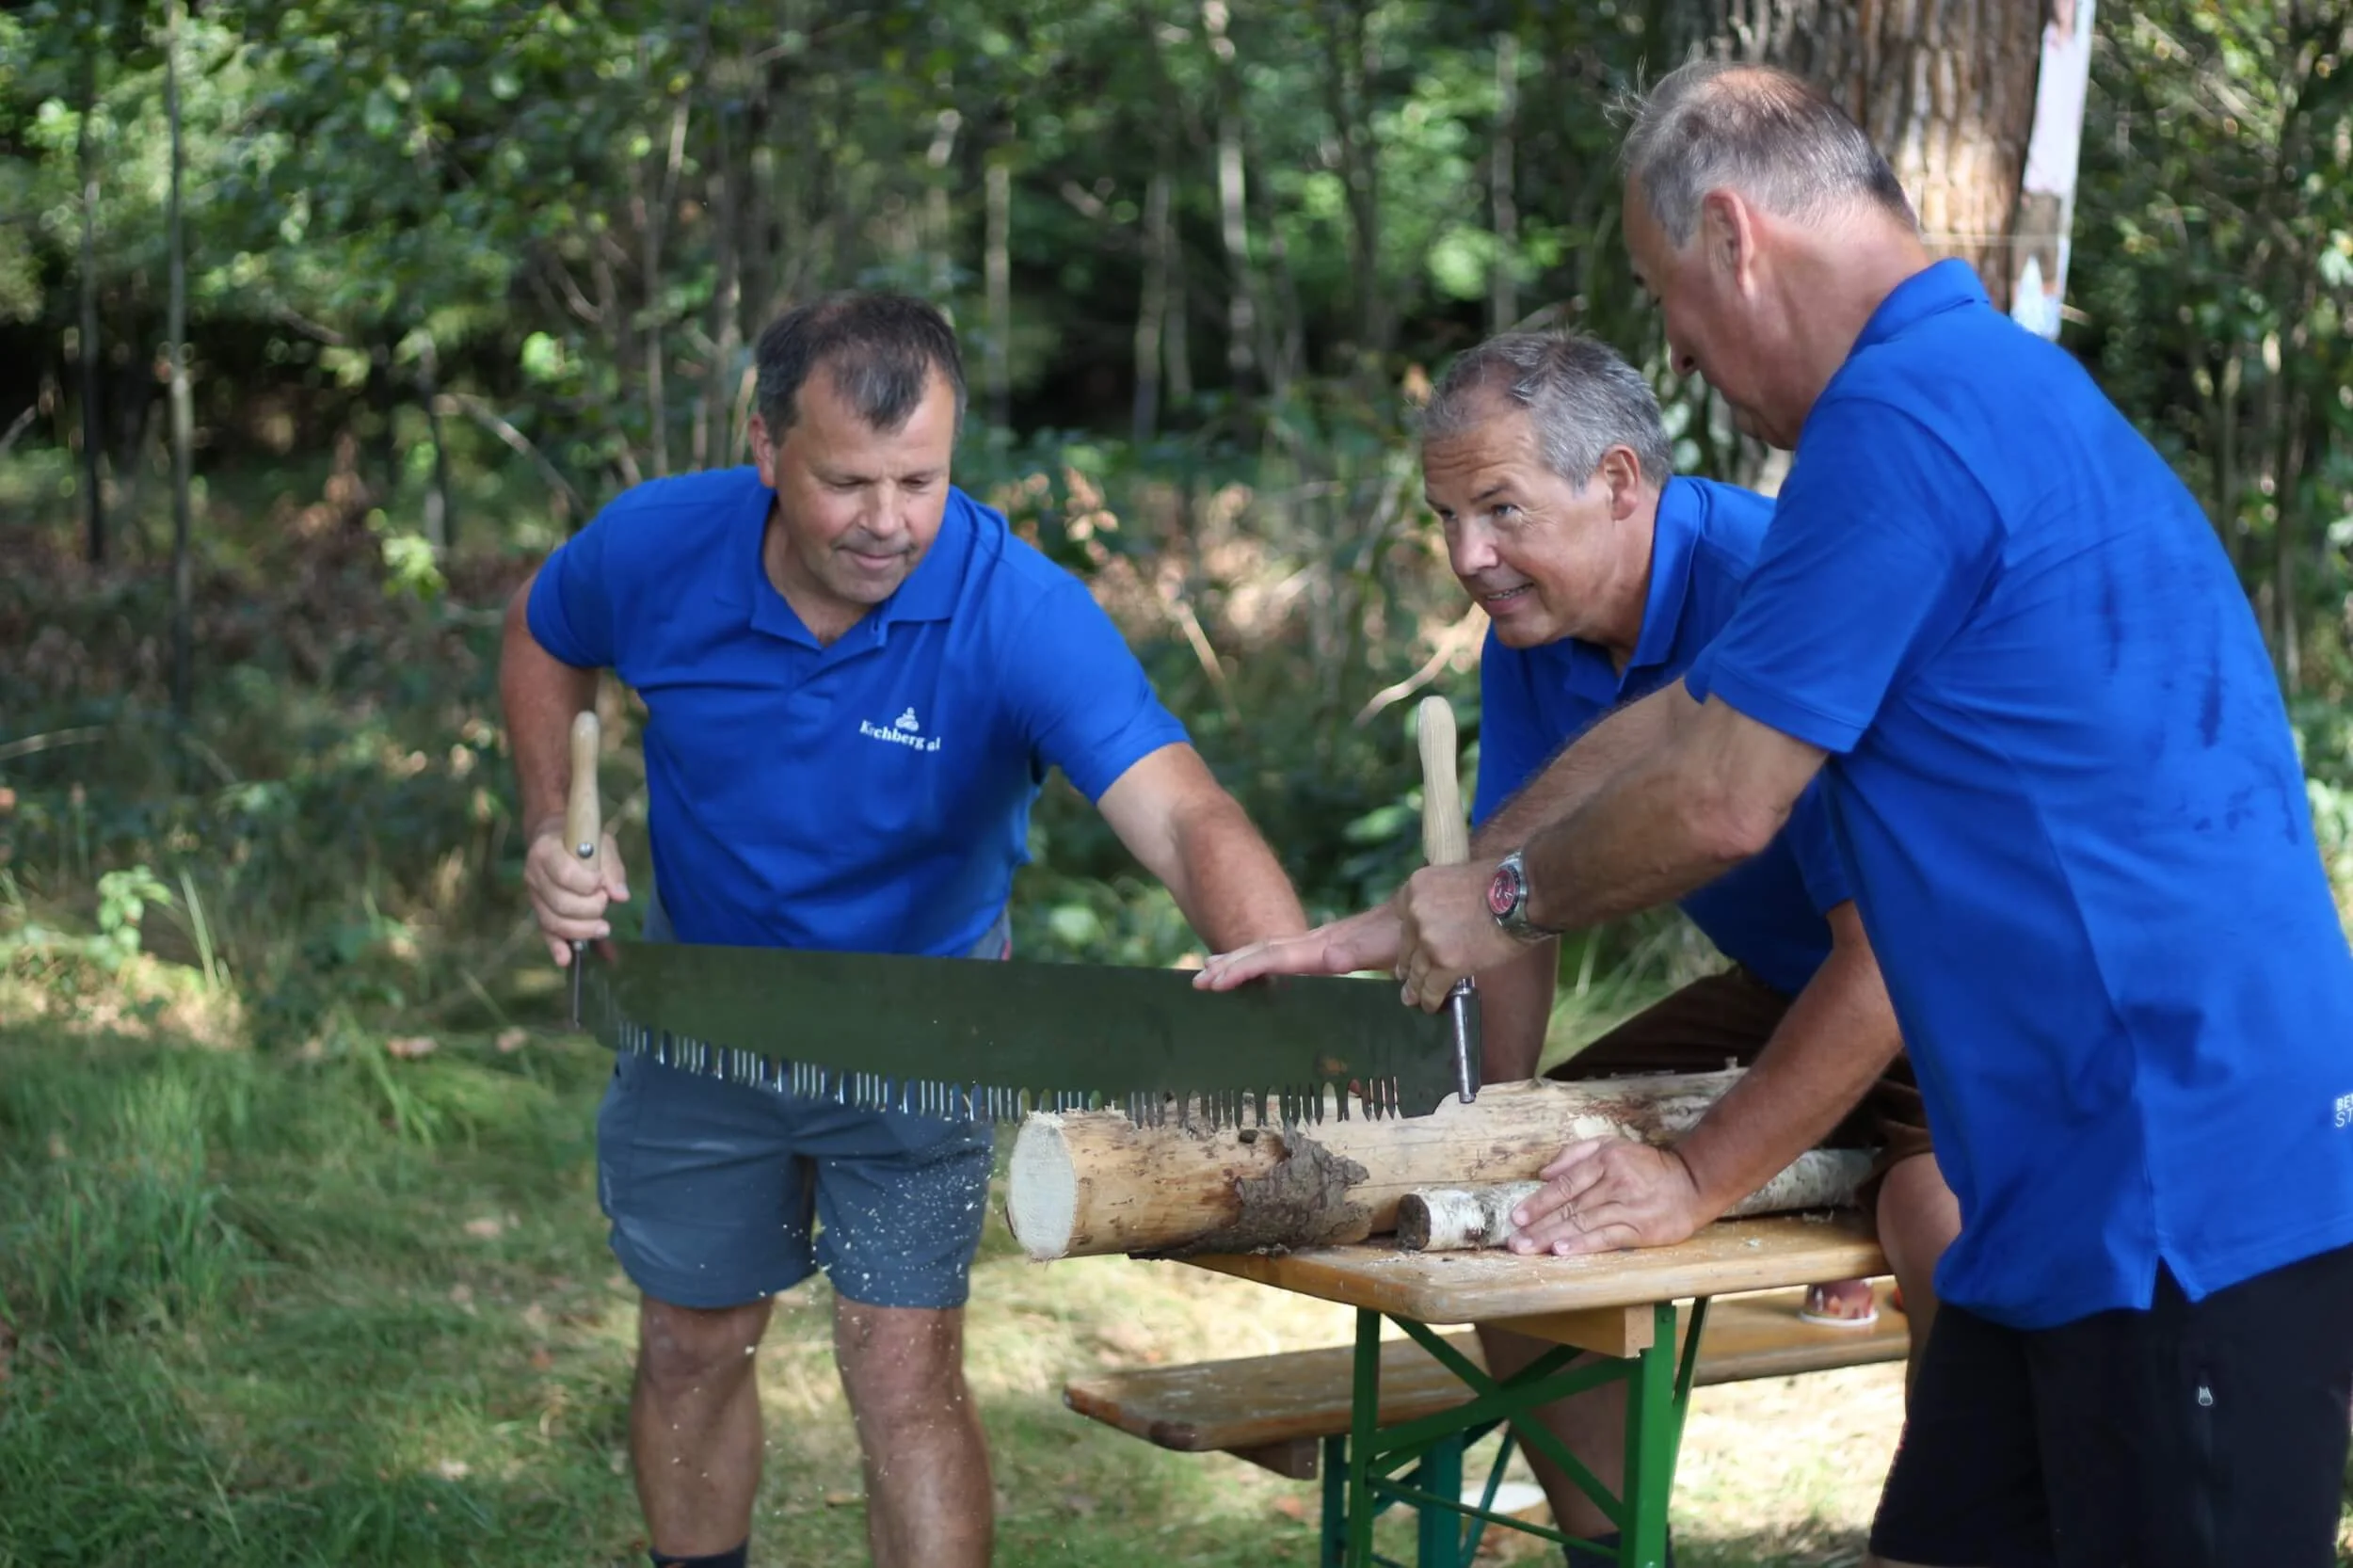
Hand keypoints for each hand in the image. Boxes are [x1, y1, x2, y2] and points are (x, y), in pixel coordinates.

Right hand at [522, 821, 629, 965]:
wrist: (555, 837)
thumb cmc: (582, 840)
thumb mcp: (600, 842)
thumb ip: (611, 867)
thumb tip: (621, 896)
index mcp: (546, 851)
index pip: (564, 874)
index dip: (587, 883)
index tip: (601, 883)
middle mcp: (534, 874)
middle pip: (560, 903)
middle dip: (589, 909)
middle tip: (605, 903)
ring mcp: (534, 895)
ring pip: (553, 921)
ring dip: (581, 930)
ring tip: (603, 928)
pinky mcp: (539, 911)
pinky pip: (546, 932)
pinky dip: (556, 946)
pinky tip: (566, 959)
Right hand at [1195, 904, 1403, 989]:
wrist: (1428, 913)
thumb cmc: (1412, 937)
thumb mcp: (1389, 948)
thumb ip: (1360, 955)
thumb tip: (1329, 960)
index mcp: (1329, 949)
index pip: (1277, 956)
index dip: (1245, 967)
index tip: (1217, 978)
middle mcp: (1321, 944)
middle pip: (1265, 951)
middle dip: (1230, 966)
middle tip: (1198, 982)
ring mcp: (1323, 943)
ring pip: (1272, 950)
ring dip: (1240, 962)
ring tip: (1208, 972)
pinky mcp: (1331, 947)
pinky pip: (1288, 953)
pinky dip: (1262, 959)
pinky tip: (1252, 965)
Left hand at [1395, 861, 1523, 1010]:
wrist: (1520, 896)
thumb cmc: (1497, 881)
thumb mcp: (1454, 876)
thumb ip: (1439, 897)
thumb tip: (1441, 916)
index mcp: (1415, 888)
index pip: (1401, 918)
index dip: (1408, 937)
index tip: (1410, 947)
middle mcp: (1415, 914)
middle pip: (1406, 948)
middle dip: (1408, 965)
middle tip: (1407, 978)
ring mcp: (1428, 941)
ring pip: (1417, 972)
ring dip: (1415, 988)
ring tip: (1413, 999)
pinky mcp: (1446, 964)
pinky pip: (1432, 988)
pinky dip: (1431, 1000)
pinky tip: (1431, 1006)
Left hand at [1504, 1137, 1708, 1256]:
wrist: (1692, 1182)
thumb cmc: (1646, 1165)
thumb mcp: (1611, 1146)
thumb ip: (1575, 1154)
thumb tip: (1543, 1173)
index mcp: (1604, 1161)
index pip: (1564, 1184)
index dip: (1539, 1201)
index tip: (1517, 1216)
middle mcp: (1614, 1183)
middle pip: (1570, 1207)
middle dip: (1538, 1226)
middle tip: (1514, 1241)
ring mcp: (1627, 1207)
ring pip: (1583, 1223)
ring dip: (1553, 1237)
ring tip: (1529, 1249)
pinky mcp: (1641, 1229)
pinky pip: (1606, 1237)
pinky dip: (1583, 1244)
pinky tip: (1563, 1250)